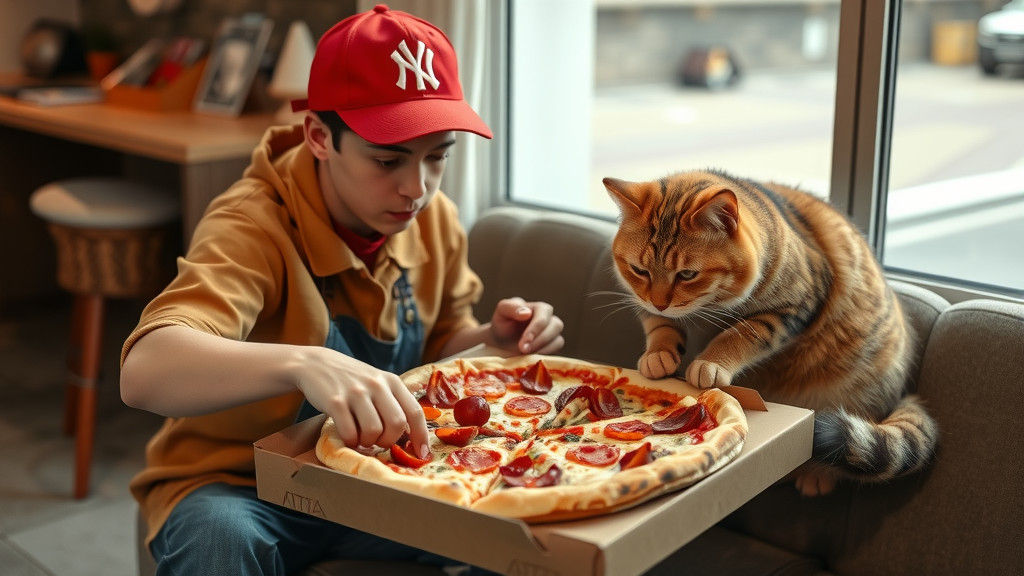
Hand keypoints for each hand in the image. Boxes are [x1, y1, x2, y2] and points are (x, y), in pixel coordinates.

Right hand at [291, 347, 429, 457]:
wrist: (315, 364)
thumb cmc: (352, 380)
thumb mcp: (377, 383)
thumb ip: (393, 402)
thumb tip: (411, 436)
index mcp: (392, 382)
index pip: (414, 412)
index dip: (421, 436)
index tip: (422, 454)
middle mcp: (376, 385)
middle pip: (396, 424)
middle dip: (389, 440)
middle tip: (378, 441)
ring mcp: (356, 393)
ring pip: (373, 430)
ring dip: (368, 442)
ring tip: (361, 437)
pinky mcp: (335, 402)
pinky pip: (350, 432)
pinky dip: (350, 441)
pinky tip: (348, 436)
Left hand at [488, 297, 563, 354]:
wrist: (501, 342)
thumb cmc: (503, 323)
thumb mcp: (502, 311)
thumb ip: (511, 307)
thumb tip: (527, 313)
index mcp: (539, 308)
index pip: (544, 315)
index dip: (536, 328)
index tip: (524, 342)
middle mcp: (550, 319)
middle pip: (556, 326)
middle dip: (539, 340)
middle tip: (523, 350)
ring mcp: (553, 334)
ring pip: (558, 340)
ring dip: (542, 349)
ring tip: (525, 355)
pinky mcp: (553, 348)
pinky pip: (556, 353)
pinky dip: (544, 356)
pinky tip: (531, 359)